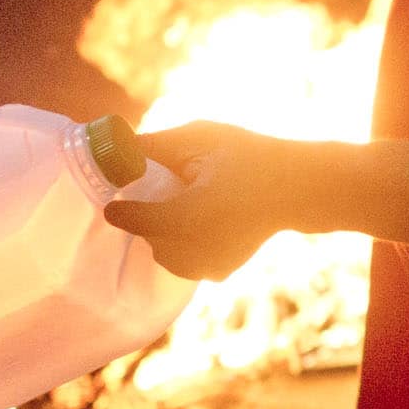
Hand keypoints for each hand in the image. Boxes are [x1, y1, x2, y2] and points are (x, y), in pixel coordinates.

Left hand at [101, 120, 299, 280]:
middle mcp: (195, 248)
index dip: (121, 210)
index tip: (111, 203)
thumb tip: (119, 146)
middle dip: (147, 221)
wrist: (297, 189)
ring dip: (164, 237)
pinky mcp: (222, 270)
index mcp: (185, 216)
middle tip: (151, 198)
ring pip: (167, 256)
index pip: (136, 220)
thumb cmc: (250, 157)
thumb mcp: (201, 138)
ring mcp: (210, 264)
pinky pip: (189, 263)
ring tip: (175, 212)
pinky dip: (186, 248)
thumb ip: (155, 144)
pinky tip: (196, 226)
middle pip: (151, 239)